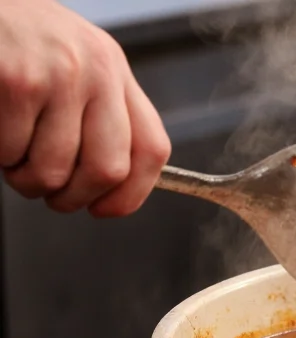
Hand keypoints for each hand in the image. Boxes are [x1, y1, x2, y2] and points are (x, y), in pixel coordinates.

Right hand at [0, 0, 170, 216]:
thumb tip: (113, 185)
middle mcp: (98, 71)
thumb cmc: (19, 42)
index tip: (105, 209)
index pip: (152, 149)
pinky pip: (11, 153)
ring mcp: (60, 75)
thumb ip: (100, 116)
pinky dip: (0, 156)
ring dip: (25, 179)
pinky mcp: (17, 81)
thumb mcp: (75, 66)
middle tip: (48, 193)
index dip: (132, 194)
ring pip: (53, 171)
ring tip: (13, 155)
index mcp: (116, 72)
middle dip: (73, 198)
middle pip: (109, 170)